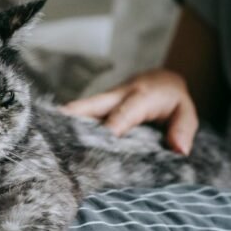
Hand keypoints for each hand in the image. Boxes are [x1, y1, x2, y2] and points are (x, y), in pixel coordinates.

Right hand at [60, 69, 197, 154]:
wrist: (161, 80)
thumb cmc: (172, 101)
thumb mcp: (186, 112)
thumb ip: (183, 129)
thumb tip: (179, 151)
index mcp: (141, 96)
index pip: (123, 114)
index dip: (111, 127)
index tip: (100, 142)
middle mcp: (117, 96)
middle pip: (91, 105)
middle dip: (73, 117)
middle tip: (53, 133)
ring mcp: (104, 101)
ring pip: (81, 110)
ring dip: (64, 123)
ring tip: (43, 140)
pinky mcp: (96, 107)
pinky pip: (81, 116)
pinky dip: (66, 125)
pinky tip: (51, 139)